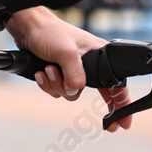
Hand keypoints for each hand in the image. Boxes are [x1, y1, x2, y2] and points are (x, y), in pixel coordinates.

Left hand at [5, 7, 133, 131]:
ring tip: (49, 69)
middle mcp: (89, 64)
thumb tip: (76, 91)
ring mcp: (72, 69)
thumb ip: (75, 75)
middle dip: (92, 103)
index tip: (124, 124)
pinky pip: (56, 90)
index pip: (117, 84)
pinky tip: (41, 72)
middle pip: (97, 93)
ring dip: (57, 85)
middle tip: (107, 125)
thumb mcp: (66, 52)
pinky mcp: (58, 72)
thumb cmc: (49, 32)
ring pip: (71, 93)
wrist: (27, 27)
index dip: (123, 104)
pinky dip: (47, 84)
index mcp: (99, 56)